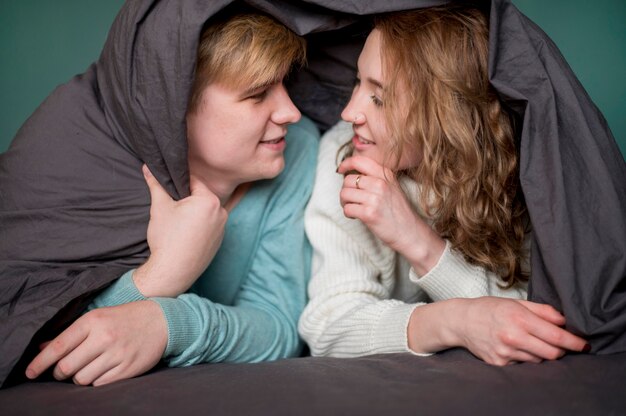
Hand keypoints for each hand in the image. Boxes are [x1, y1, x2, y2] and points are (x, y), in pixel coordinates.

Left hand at [25, 301, 166, 385]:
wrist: (161, 321)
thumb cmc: (125, 318)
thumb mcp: (97, 317)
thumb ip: (70, 334)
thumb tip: (42, 349)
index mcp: (93, 322)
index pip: (58, 347)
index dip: (40, 363)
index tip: (29, 373)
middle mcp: (104, 338)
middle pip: (67, 367)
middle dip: (60, 372)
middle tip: (64, 370)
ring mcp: (117, 354)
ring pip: (82, 378)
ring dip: (79, 376)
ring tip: (88, 366)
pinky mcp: (127, 369)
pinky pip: (99, 384)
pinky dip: (96, 380)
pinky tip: (103, 369)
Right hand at [134, 165, 227, 296]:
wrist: (172, 271)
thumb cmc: (166, 238)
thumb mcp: (160, 207)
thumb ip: (156, 184)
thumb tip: (148, 167)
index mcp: (210, 200)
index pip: (194, 181)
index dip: (179, 182)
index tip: (168, 187)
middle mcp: (222, 212)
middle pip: (201, 196)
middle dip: (187, 198)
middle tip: (171, 206)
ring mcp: (223, 228)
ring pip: (206, 211)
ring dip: (194, 211)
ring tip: (177, 221)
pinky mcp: (219, 241)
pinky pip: (209, 225)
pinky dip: (199, 225)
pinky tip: (185, 232)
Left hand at [337, 156, 444, 273]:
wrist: (410, 232)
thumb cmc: (398, 211)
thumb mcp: (392, 187)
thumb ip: (375, 178)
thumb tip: (349, 174)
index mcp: (385, 174)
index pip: (359, 160)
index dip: (345, 164)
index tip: (340, 170)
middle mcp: (380, 184)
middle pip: (348, 180)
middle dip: (345, 190)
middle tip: (351, 199)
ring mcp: (375, 199)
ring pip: (344, 194)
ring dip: (344, 202)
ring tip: (353, 208)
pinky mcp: (369, 214)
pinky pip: (347, 208)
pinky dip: (348, 213)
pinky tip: (355, 216)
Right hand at [409, 297, 588, 364]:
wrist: (461, 321)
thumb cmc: (490, 309)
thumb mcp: (516, 303)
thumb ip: (542, 311)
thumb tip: (564, 320)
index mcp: (519, 319)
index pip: (556, 336)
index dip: (574, 342)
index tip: (584, 344)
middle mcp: (513, 337)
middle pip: (551, 353)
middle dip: (560, 349)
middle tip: (560, 343)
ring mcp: (505, 352)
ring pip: (538, 360)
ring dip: (542, 353)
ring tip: (531, 341)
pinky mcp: (499, 363)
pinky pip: (523, 364)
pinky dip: (525, 357)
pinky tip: (515, 346)